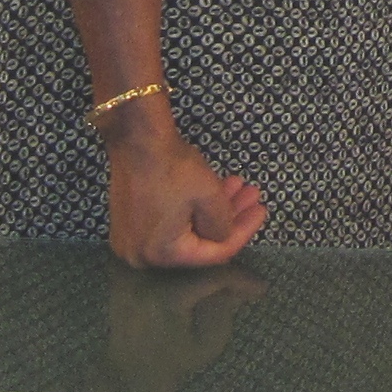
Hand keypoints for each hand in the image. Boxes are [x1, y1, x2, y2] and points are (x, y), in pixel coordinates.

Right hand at [101, 109, 268, 269]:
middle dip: (230, 217)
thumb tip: (224, 235)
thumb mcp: (209, 198)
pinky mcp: (132, 220)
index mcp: (160, 254)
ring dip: (215, 209)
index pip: (212, 253)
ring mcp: (133, 237)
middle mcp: (142, 253)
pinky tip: (218, 189)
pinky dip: (193, 207)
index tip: (260, 213)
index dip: (242, 232)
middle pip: (199, 240)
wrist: (137, 136)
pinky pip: (171, 221)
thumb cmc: (170, 167)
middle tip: (253, 199)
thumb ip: (223, 225)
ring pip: (187, 227)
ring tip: (240, 188)